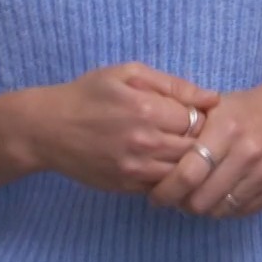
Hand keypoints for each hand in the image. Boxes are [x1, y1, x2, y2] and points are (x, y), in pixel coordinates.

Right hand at [9, 62, 219, 193]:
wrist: (47, 128)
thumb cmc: (89, 93)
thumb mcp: (129, 73)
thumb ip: (174, 85)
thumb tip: (213, 98)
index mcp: (147, 109)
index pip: (199, 120)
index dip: (204, 117)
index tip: (198, 114)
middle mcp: (144, 142)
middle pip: (196, 150)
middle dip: (202, 142)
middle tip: (195, 134)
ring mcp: (134, 169)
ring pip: (182, 174)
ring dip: (188, 164)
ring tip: (183, 150)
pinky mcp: (125, 187)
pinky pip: (162, 188)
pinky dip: (170, 179)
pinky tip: (164, 164)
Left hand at [146, 75, 261, 218]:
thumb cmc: (247, 108)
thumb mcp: (215, 106)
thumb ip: (185, 129)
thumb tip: (150, 156)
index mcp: (227, 129)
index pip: (188, 173)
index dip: (165, 190)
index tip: (155, 194)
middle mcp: (248, 153)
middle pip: (201, 200)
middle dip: (181, 203)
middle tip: (174, 197)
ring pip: (220, 210)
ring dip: (203, 207)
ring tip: (196, 195)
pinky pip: (241, 212)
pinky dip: (225, 208)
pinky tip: (220, 194)